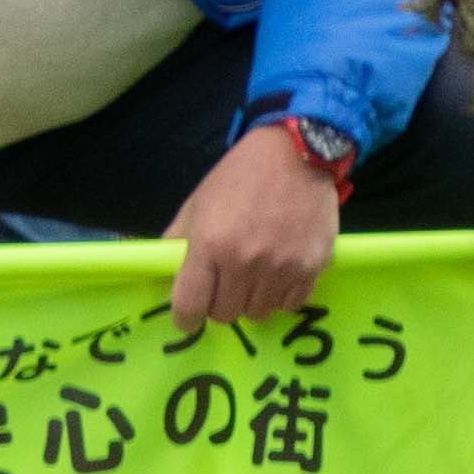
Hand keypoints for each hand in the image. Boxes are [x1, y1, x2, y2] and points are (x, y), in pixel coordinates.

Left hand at [166, 126, 343, 331]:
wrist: (295, 154)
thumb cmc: (239, 176)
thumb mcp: (198, 202)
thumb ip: (178, 238)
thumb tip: (161, 269)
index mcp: (210, 244)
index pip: (190, 303)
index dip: (184, 318)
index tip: (186, 319)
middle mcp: (245, 262)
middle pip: (225, 314)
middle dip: (218, 304)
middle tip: (222, 286)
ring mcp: (281, 268)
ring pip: (258, 314)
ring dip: (250, 301)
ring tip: (252, 275)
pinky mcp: (312, 268)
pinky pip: (290, 304)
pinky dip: (280, 296)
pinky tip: (277, 273)